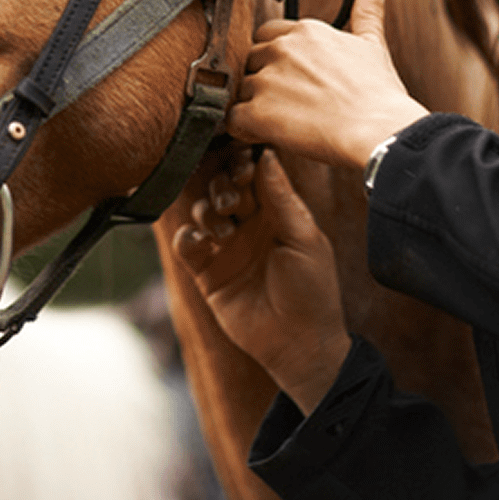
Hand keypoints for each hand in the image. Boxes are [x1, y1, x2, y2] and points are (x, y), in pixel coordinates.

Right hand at [173, 150, 351, 414]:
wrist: (298, 345)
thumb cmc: (312, 290)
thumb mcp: (303, 239)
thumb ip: (281, 198)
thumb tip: (267, 154)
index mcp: (275, 210)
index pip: (253, 173)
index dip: (245, 162)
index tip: (244, 162)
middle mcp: (248, 223)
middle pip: (223, 184)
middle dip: (223, 183)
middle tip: (233, 199)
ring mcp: (226, 245)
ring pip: (202, 208)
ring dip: (208, 209)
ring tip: (224, 229)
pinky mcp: (207, 271)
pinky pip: (186, 244)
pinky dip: (188, 237)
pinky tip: (202, 243)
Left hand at [227, 0, 428, 170]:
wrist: (380, 130)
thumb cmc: (378, 94)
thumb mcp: (373, 43)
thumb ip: (368, 7)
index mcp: (304, 31)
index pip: (268, 37)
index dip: (277, 61)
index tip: (294, 79)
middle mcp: (281, 49)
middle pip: (251, 62)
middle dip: (263, 81)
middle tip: (288, 103)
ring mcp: (267, 79)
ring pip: (241, 90)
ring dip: (254, 107)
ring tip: (284, 122)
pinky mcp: (258, 112)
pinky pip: (232, 119)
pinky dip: (244, 130)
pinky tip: (266, 135)